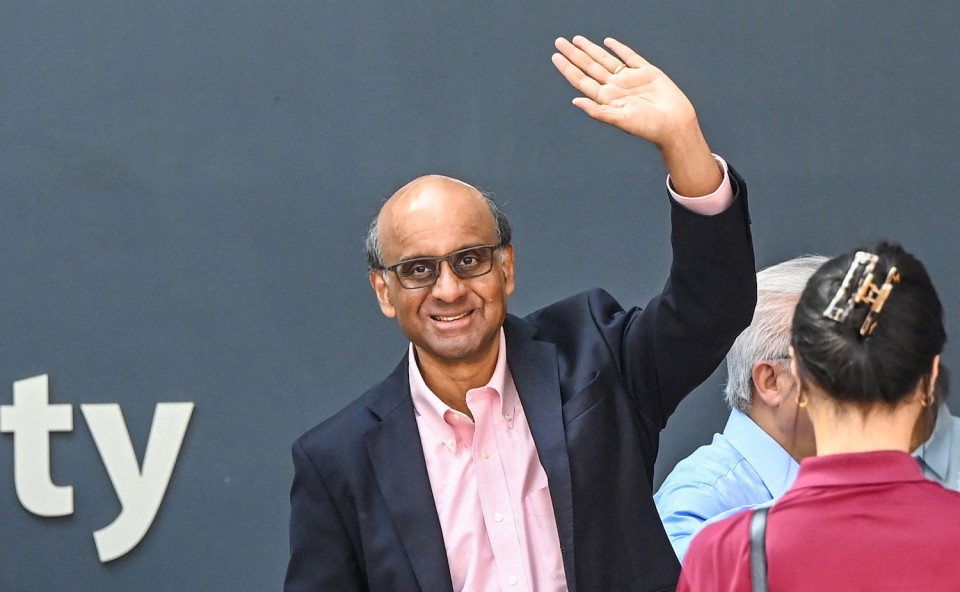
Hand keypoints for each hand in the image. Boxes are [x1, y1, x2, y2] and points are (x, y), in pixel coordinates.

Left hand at [552, 36, 696, 146]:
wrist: (675, 124)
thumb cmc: (648, 127)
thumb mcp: (620, 120)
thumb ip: (598, 111)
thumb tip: (575, 101)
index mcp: (606, 99)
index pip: (582, 81)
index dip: (568, 68)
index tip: (555, 57)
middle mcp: (615, 87)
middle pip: (589, 67)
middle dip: (574, 54)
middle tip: (559, 42)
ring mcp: (629, 78)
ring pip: (605, 59)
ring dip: (590, 49)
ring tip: (575, 40)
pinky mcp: (646, 72)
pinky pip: (629, 56)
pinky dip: (618, 48)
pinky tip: (607, 42)